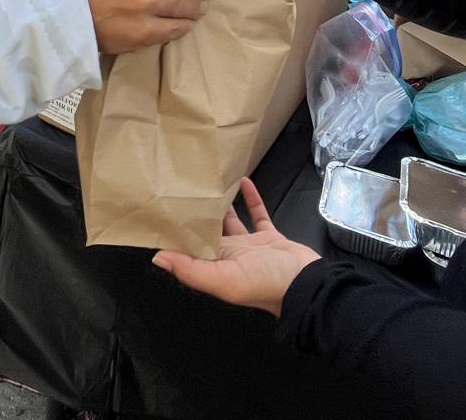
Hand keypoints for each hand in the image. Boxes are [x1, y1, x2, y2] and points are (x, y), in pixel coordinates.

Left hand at [152, 179, 319, 316]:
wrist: (308, 283)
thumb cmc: (265, 283)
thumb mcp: (225, 279)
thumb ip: (191, 269)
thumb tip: (158, 258)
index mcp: (216, 267)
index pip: (191, 248)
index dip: (178, 233)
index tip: (165, 211)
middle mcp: (230, 257)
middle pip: (209, 233)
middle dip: (198, 216)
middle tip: (186, 189)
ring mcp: (251, 247)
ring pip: (232, 222)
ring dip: (223, 205)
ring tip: (211, 184)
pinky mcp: (270, 238)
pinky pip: (258, 215)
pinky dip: (251, 199)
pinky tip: (244, 182)